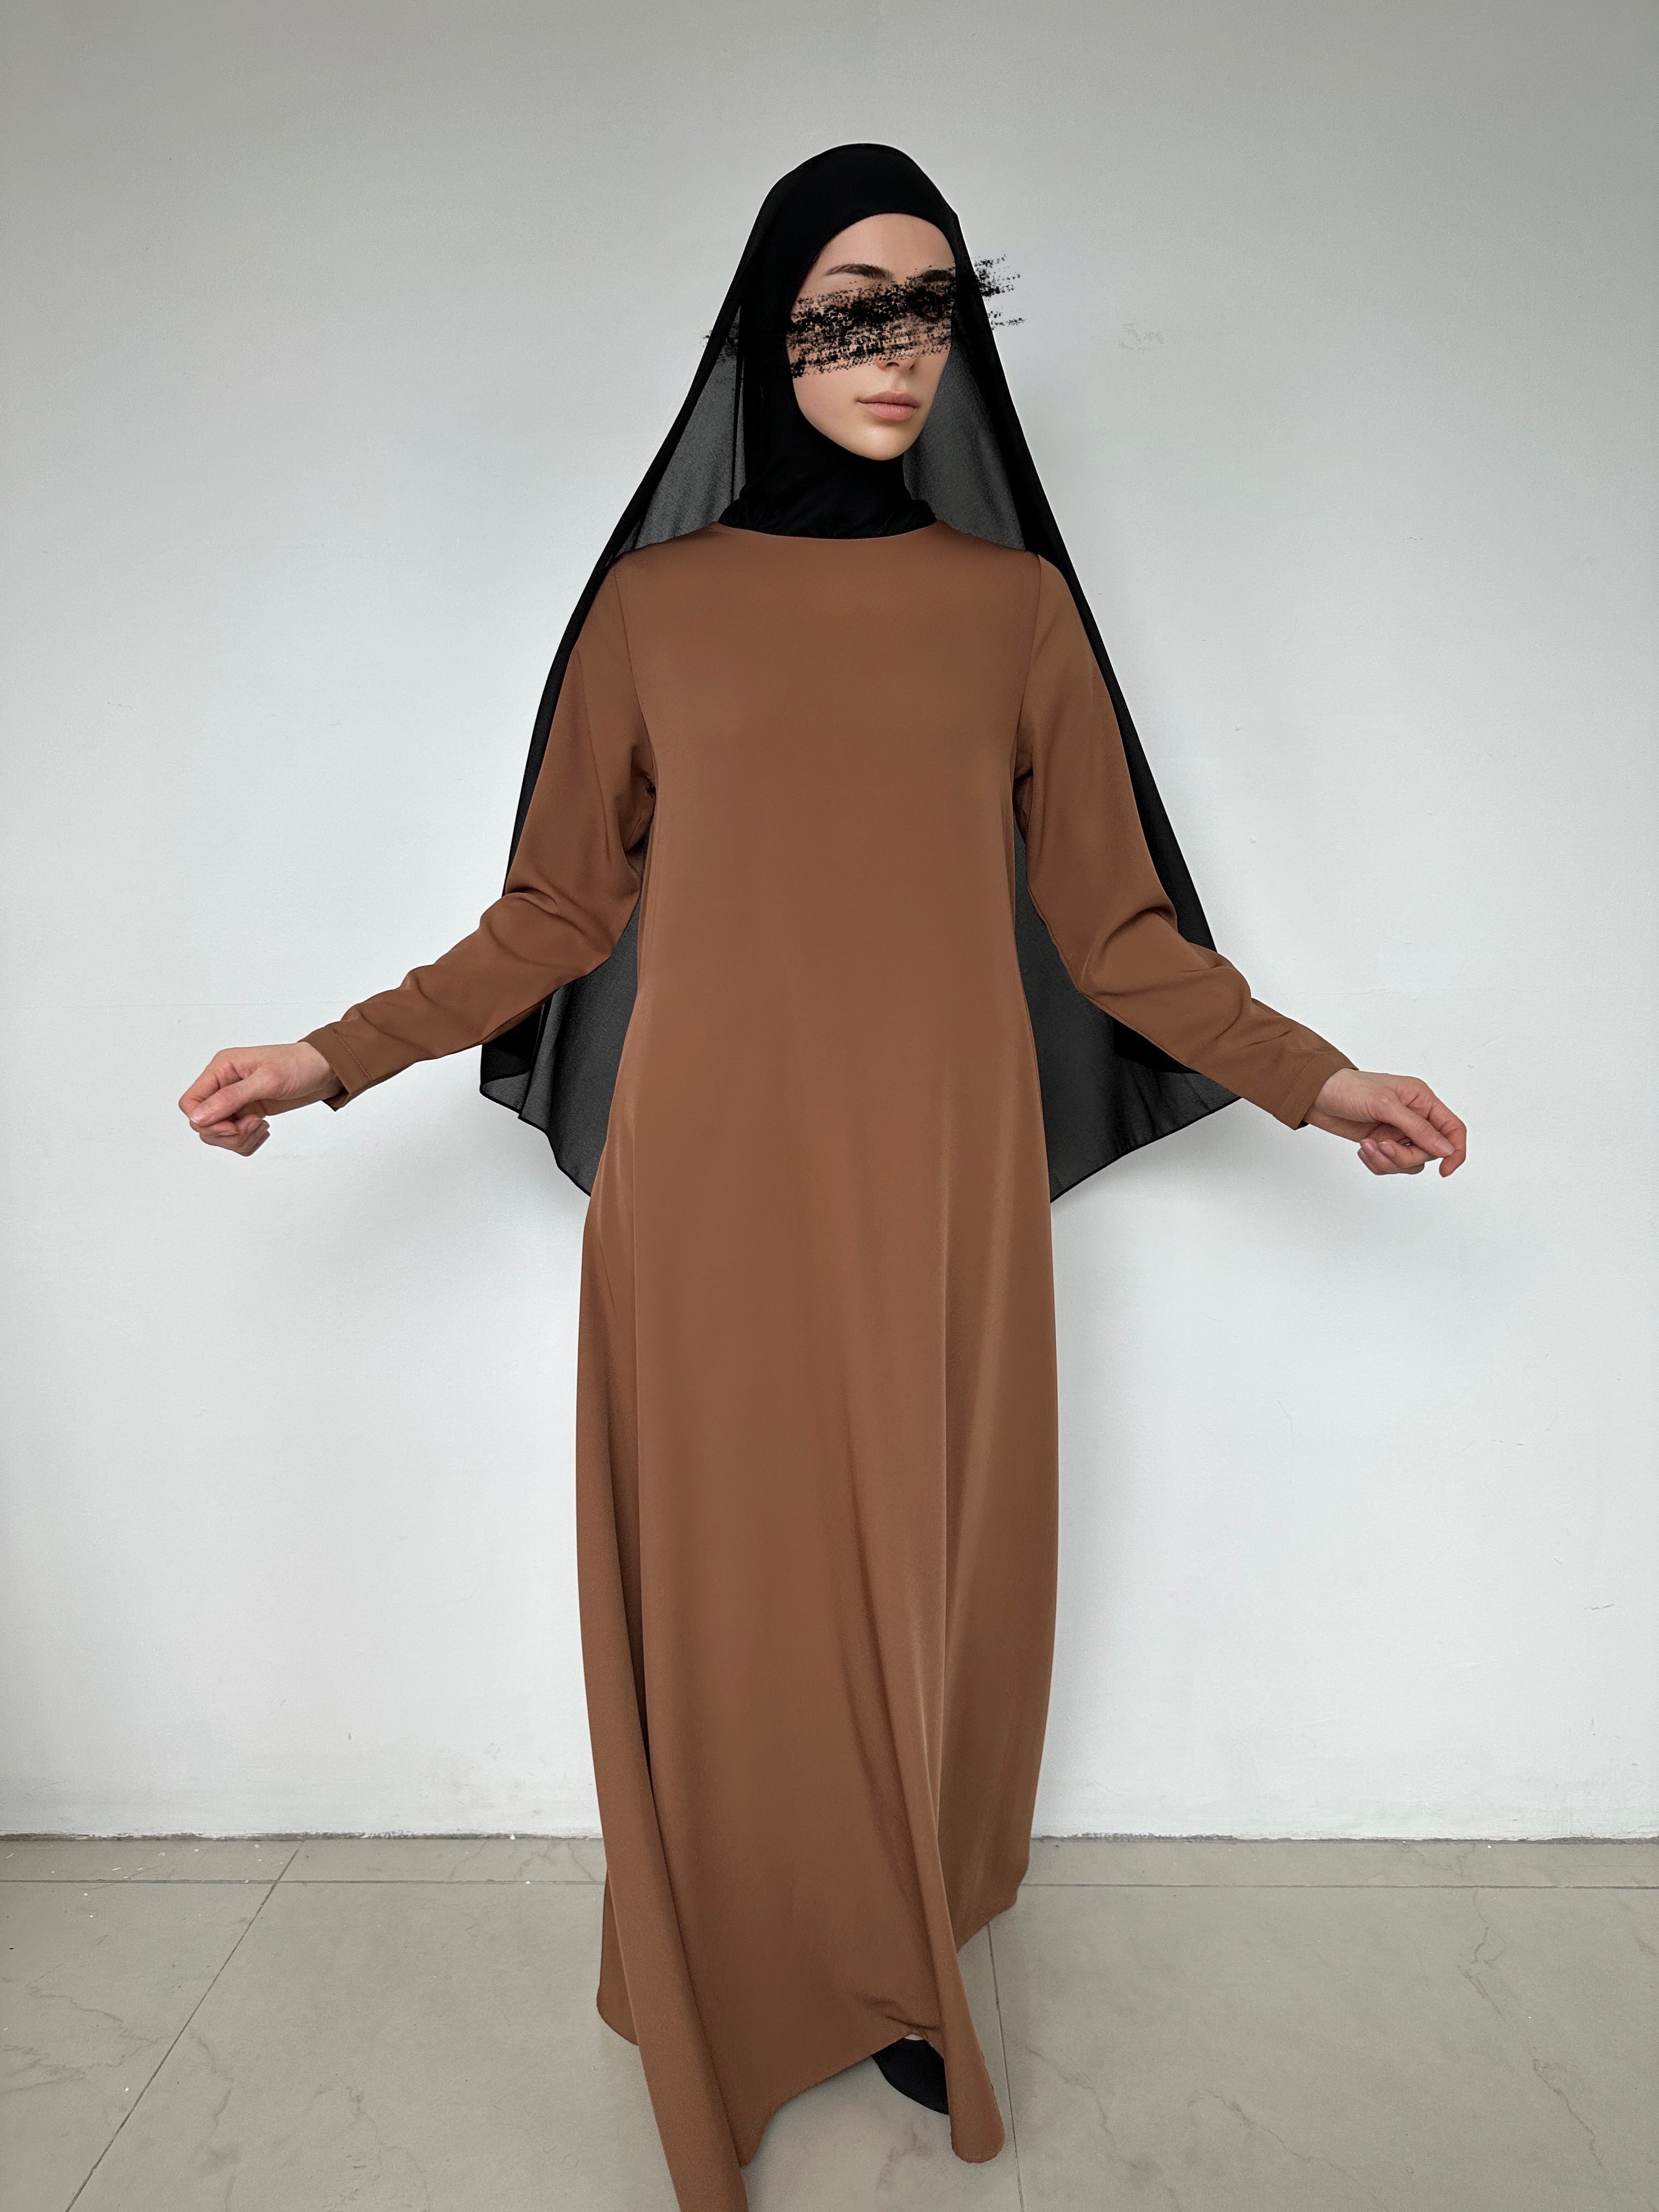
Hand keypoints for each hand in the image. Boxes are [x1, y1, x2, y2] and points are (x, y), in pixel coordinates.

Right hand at [179, 1042, 343, 1156]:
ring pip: (218, 1134)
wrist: (325, 1070)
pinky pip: (235, 1138)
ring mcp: (235, 1100)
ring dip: (240, 1138)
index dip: (207, 1121)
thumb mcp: (267, 1080)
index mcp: (221, 1069)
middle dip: (228, 1133)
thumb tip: (198, 1116)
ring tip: (262, 1125)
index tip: (233, 1125)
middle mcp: (223, 1084)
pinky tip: (264, 1128)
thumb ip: (231, 1098)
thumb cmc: (299, 1065)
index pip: (190, 1103)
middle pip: (203, 1124)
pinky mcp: (247, 1112)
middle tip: (255, 1123)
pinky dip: (248, 1140)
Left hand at [1306, 1068, 1466, 1177]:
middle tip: (1383, 1146)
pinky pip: (1391, 1164)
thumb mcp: (1385, 1105)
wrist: (1316, 1095)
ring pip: (1410, 1162)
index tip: (1444, 1170)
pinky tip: (1363, 1149)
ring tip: (1368, 1146)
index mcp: (1422, 1100)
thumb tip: (1446, 1148)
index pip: (1453, 1128)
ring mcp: (1398, 1131)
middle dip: (1405, 1156)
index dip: (1455, 1151)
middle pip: (1430, 1151)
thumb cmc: (1349, 1088)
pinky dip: (1377, 1162)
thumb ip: (1418, 1128)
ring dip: (1388, 1161)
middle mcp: (1414, 1116)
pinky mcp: (1382, 1142)